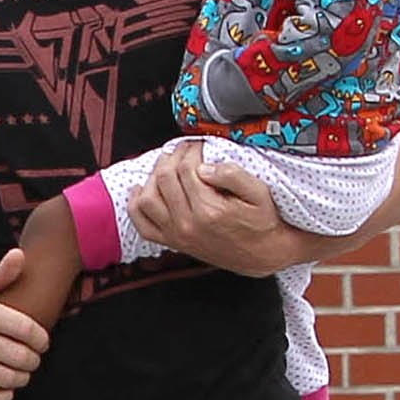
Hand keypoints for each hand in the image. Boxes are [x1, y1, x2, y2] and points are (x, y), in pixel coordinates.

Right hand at [0, 251, 48, 399]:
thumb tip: (20, 255)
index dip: (41, 339)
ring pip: (3, 378)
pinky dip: (1, 397)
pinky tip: (6, 390)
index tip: (43, 343)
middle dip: (32, 361)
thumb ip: (0, 274)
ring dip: (20, 379)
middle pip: (16, 356)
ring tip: (21, 374)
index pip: (23, 328)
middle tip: (33, 360)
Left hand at [134, 142, 297, 276]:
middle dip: (172, 157)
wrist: (263, 254)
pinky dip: (136, 206)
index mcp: (209, 209)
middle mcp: (188, 223)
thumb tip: (205, 166)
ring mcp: (177, 234)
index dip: (191, 151)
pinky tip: (141, 190)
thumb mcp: (259, 193)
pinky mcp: (172, 242)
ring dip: (153, 176)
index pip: (186, 168)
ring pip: (147, 199)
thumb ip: (232, 175)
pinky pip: (142, 224)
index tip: (200, 145)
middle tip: (184, 150)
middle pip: (164, 178)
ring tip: (167, 165)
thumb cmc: (262, 222)